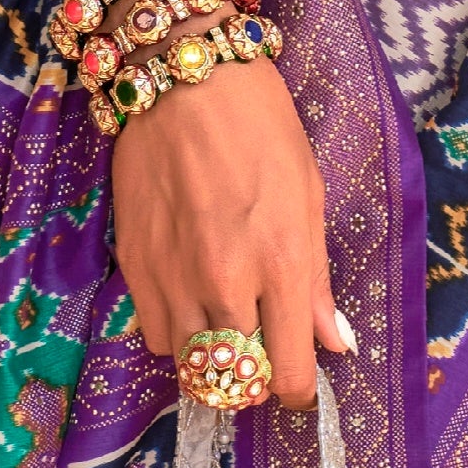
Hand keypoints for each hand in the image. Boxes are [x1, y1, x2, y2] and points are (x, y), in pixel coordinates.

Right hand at [110, 62, 352, 408]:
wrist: (184, 79)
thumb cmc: (261, 127)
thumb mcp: (309, 195)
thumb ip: (316, 280)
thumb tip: (334, 343)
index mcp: (279, 267)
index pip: (285, 374)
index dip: (296, 389)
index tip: (299, 382)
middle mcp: (223, 285)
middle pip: (235, 380)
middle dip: (253, 375)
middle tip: (263, 346)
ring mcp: (172, 279)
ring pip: (189, 364)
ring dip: (211, 356)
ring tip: (225, 320)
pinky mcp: (133, 266)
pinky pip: (153, 333)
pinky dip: (174, 331)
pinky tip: (189, 297)